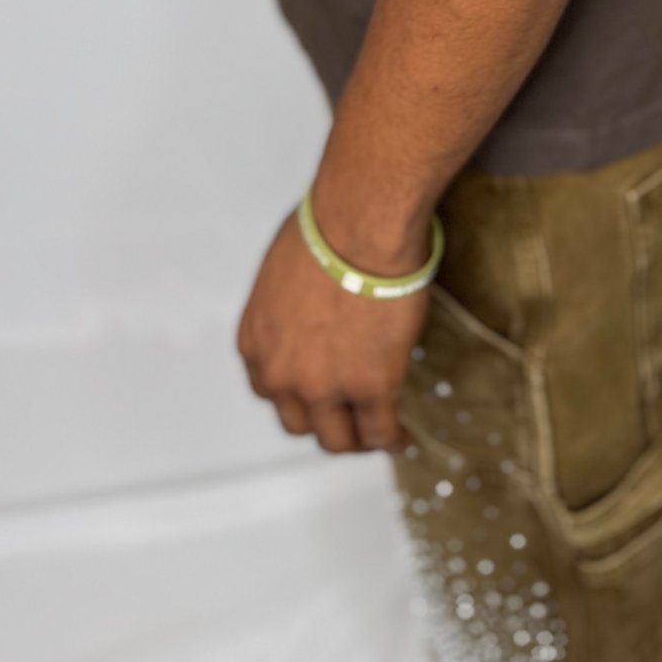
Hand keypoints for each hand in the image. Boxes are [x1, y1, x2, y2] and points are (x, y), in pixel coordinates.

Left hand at [237, 210, 430, 453]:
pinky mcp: (369, 387)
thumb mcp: (283, 268)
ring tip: (378, 431)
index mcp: (256, 342)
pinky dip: (392, 439)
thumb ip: (288, 302)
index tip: (318, 392)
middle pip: (298, 422)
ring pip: (337, 439)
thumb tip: (313, 299)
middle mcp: (280, 374)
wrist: (360, 222)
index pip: (270, 389)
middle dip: (324, 420)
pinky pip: (379, 431)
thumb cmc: (327, 225)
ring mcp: (323, 386)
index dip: (297, 393)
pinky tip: (405, 436)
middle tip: (349, 415)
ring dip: (357, 438)